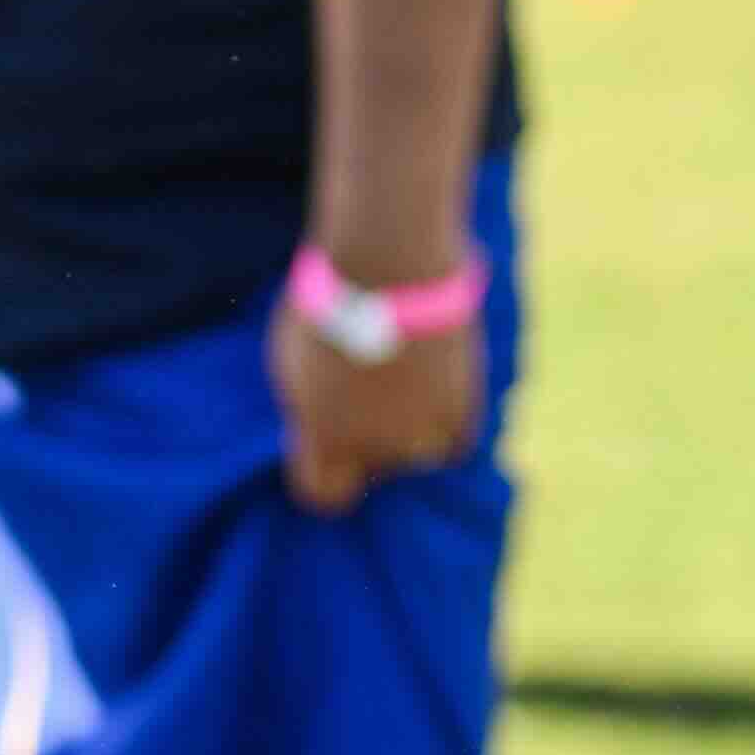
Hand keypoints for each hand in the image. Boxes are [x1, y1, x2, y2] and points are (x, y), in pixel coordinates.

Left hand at [270, 297, 482, 515]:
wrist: (387, 260)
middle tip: (369, 390)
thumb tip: (320, 428)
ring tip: (402, 383)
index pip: (323, 494)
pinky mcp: (462, 406)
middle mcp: (375, 447)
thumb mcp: (292, 359)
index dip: (323, 469)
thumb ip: (308, 406)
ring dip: (411, 431)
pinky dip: (447, 424)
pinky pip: (455, 441)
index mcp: (326, 440)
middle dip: (367, 439)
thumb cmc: (327, 299)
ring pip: (417, 454)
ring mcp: (422, 431)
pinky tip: (438, 397)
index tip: (323, 441)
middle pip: (372, 466)